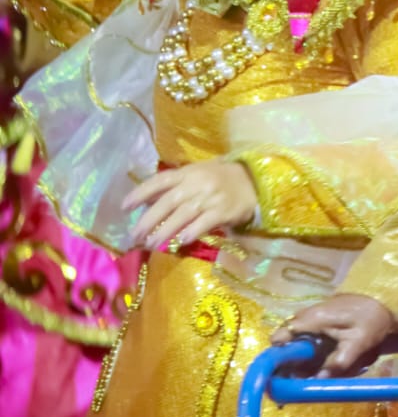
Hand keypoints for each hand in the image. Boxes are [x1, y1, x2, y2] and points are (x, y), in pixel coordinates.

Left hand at [123, 159, 256, 247]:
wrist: (254, 181)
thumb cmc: (220, 179)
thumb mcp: (195, 175)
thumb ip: (172, 187)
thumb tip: (144, 202)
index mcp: (188, 172)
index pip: (159, 181)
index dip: (140, 193)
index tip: (124, 207)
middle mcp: (197, 183)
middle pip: (168, 202)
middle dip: (148, 220)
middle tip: (134, 235)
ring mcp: (211, 197)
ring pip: (183, 215)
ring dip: (165, 230)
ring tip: (151, 244)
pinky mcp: (225, 210)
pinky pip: (205, 223)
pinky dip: (191, 232)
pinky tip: (180, 242)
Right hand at [272, 294, 396, 376]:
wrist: (382, 299)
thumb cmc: (370, 319)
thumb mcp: (358, 342)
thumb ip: (338, 362)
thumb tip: (317, 380)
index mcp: (311, 320)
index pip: (278, 338)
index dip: (277, 357)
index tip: (284, 374)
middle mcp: (305, 317)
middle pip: (285, 343)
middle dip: (290, 362)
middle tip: (302, 378)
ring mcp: (310, 317)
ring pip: (295, 341)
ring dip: (301, 357)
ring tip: (314, 372)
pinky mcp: (318, 320)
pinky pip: (306, 337)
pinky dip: (309, 350)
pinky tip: (322, 361)